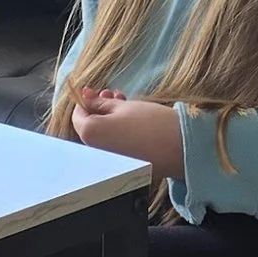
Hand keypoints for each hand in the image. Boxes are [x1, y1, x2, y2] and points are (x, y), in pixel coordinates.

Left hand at [69, 90, 185, 185]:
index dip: (86, 100)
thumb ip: (100, 102)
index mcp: (90, 133)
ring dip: (108, 118)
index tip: (96, 91)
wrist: (180, 147)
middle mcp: (94, 151)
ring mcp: (107, 160)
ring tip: (125, 104)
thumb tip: (85, 97)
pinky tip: (130, 121)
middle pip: (89, 126)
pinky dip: (116, 132)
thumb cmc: (151, 122)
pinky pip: (112, 145)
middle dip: (99, 108)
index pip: (77, 114)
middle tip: (113, 95)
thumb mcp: (123, 106)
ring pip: (101, 135)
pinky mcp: (121, 165)